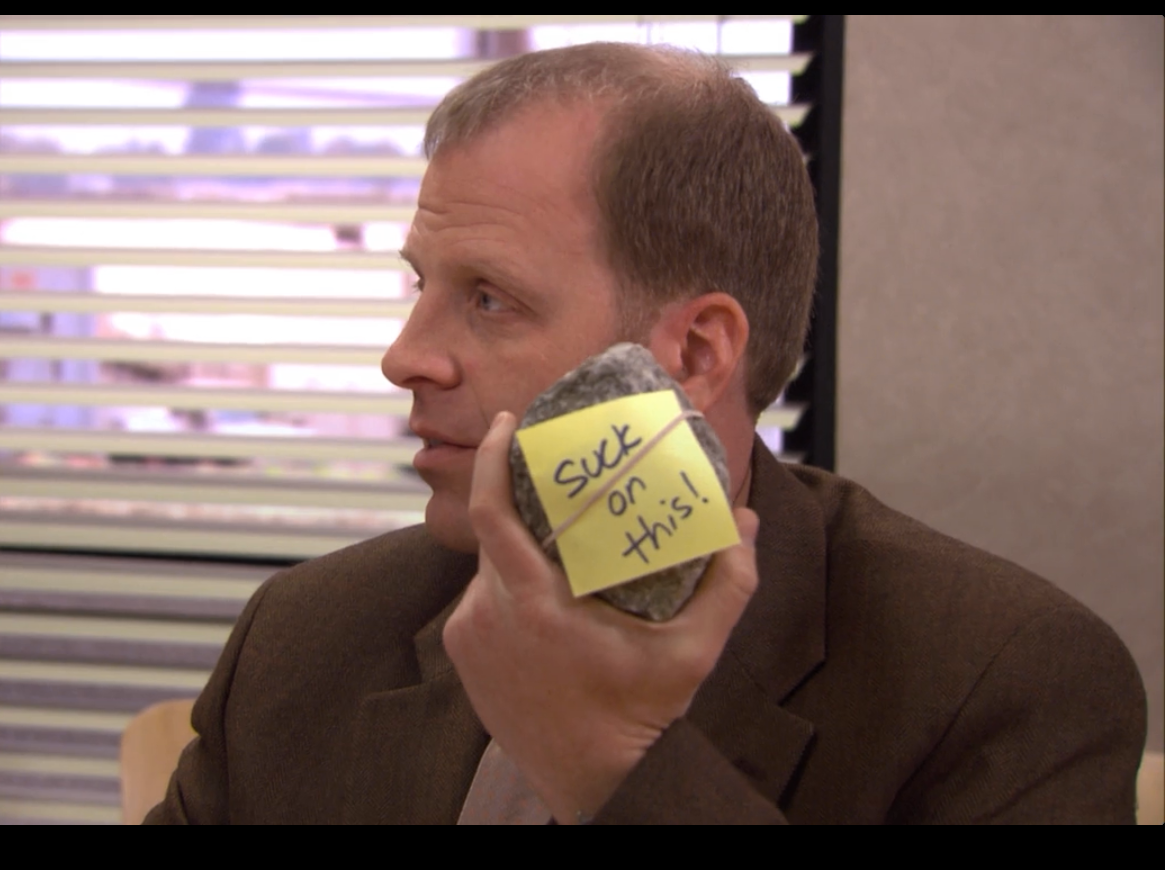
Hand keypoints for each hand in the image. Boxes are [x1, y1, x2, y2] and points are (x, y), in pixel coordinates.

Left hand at [443, 411, 759, 822]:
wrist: (596, 782)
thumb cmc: (643, 715)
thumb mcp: (697, 649)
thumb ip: (729, 582)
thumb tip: (744, 520)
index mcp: (534, 604)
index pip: (492, 513)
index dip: (493, 460)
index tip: (506, 424)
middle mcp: (489, 615)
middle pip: (494, 535)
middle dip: (522, 505)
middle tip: (555, 483)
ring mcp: (470, 637)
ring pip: (487, 569)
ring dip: (519, 552)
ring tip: (562, 552)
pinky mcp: (462, 656)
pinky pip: (479, 601)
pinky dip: (507, 589)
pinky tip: (546, 599)